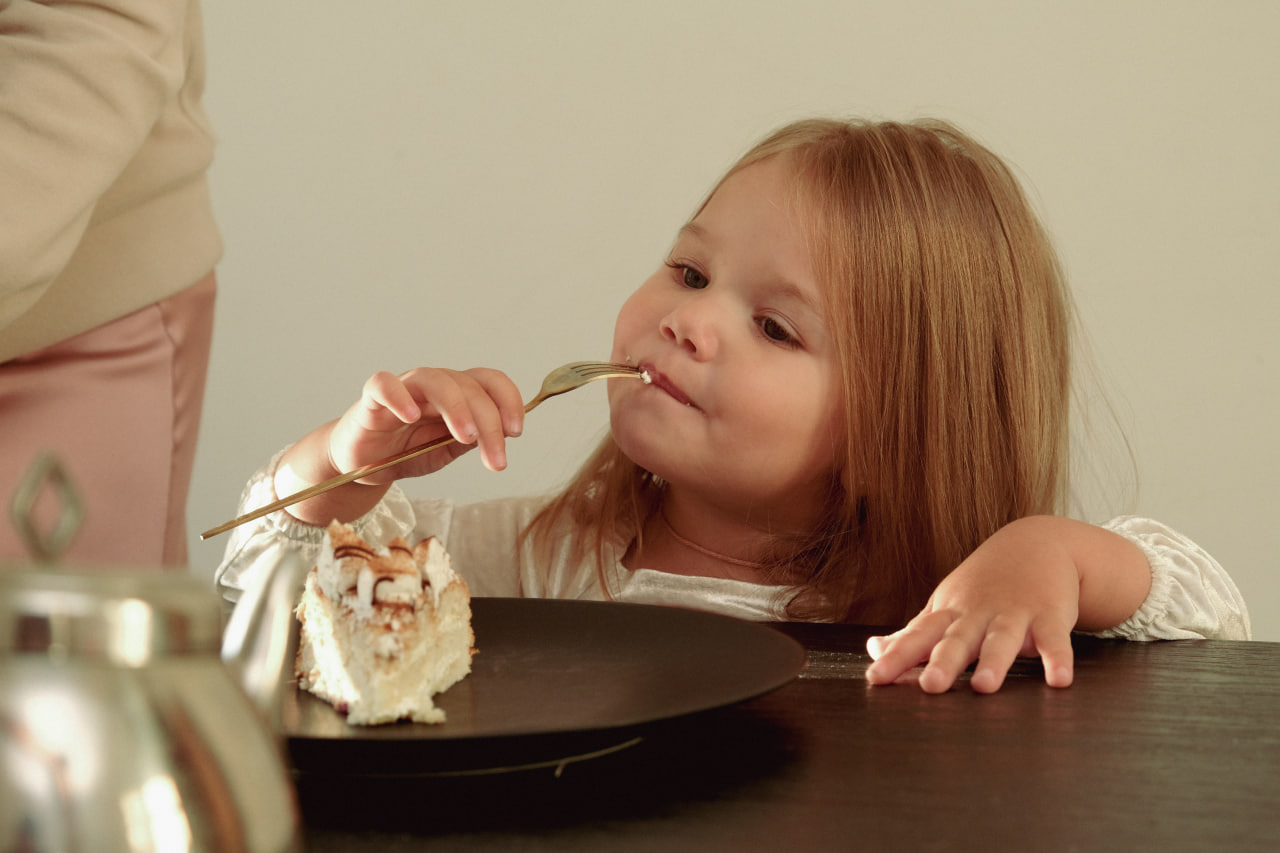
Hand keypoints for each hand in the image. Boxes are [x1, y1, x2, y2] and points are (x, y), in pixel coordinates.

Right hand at [275, 366, 524, 524]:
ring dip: (457, 407)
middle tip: (495, 459)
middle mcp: (434, 386)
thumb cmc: (404, 452)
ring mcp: (404, 389)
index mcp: (457, 395)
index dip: (508, 401)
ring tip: (466, 437)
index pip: (489, 382)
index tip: (516, 432)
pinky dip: (398, 396)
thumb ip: (472, 441)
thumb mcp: (446, 452)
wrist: (362, 466)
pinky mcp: (372, 399)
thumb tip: (505, 435)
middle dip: (489, 423)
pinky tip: (410, 417)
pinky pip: (384, 385)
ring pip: (435, 380)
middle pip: (469, 386)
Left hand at [864, 516, 1081, 693]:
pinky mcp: (1049, 616)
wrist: (1036, 543)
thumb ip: (914, 633)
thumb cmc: (982, 586)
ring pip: (1002, 639)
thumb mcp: (945, 605)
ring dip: (994, 662)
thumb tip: (874, 649)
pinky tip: (1058, 679)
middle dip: (943, 662)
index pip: (918, 636)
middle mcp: (978, 614)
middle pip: (958, 639)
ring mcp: (1014, 613)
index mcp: (949, 613)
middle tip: (930, 686)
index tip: (876, 678)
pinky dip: (1057, 658)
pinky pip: (1054, 639)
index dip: (897, 656)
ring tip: (984, 686)